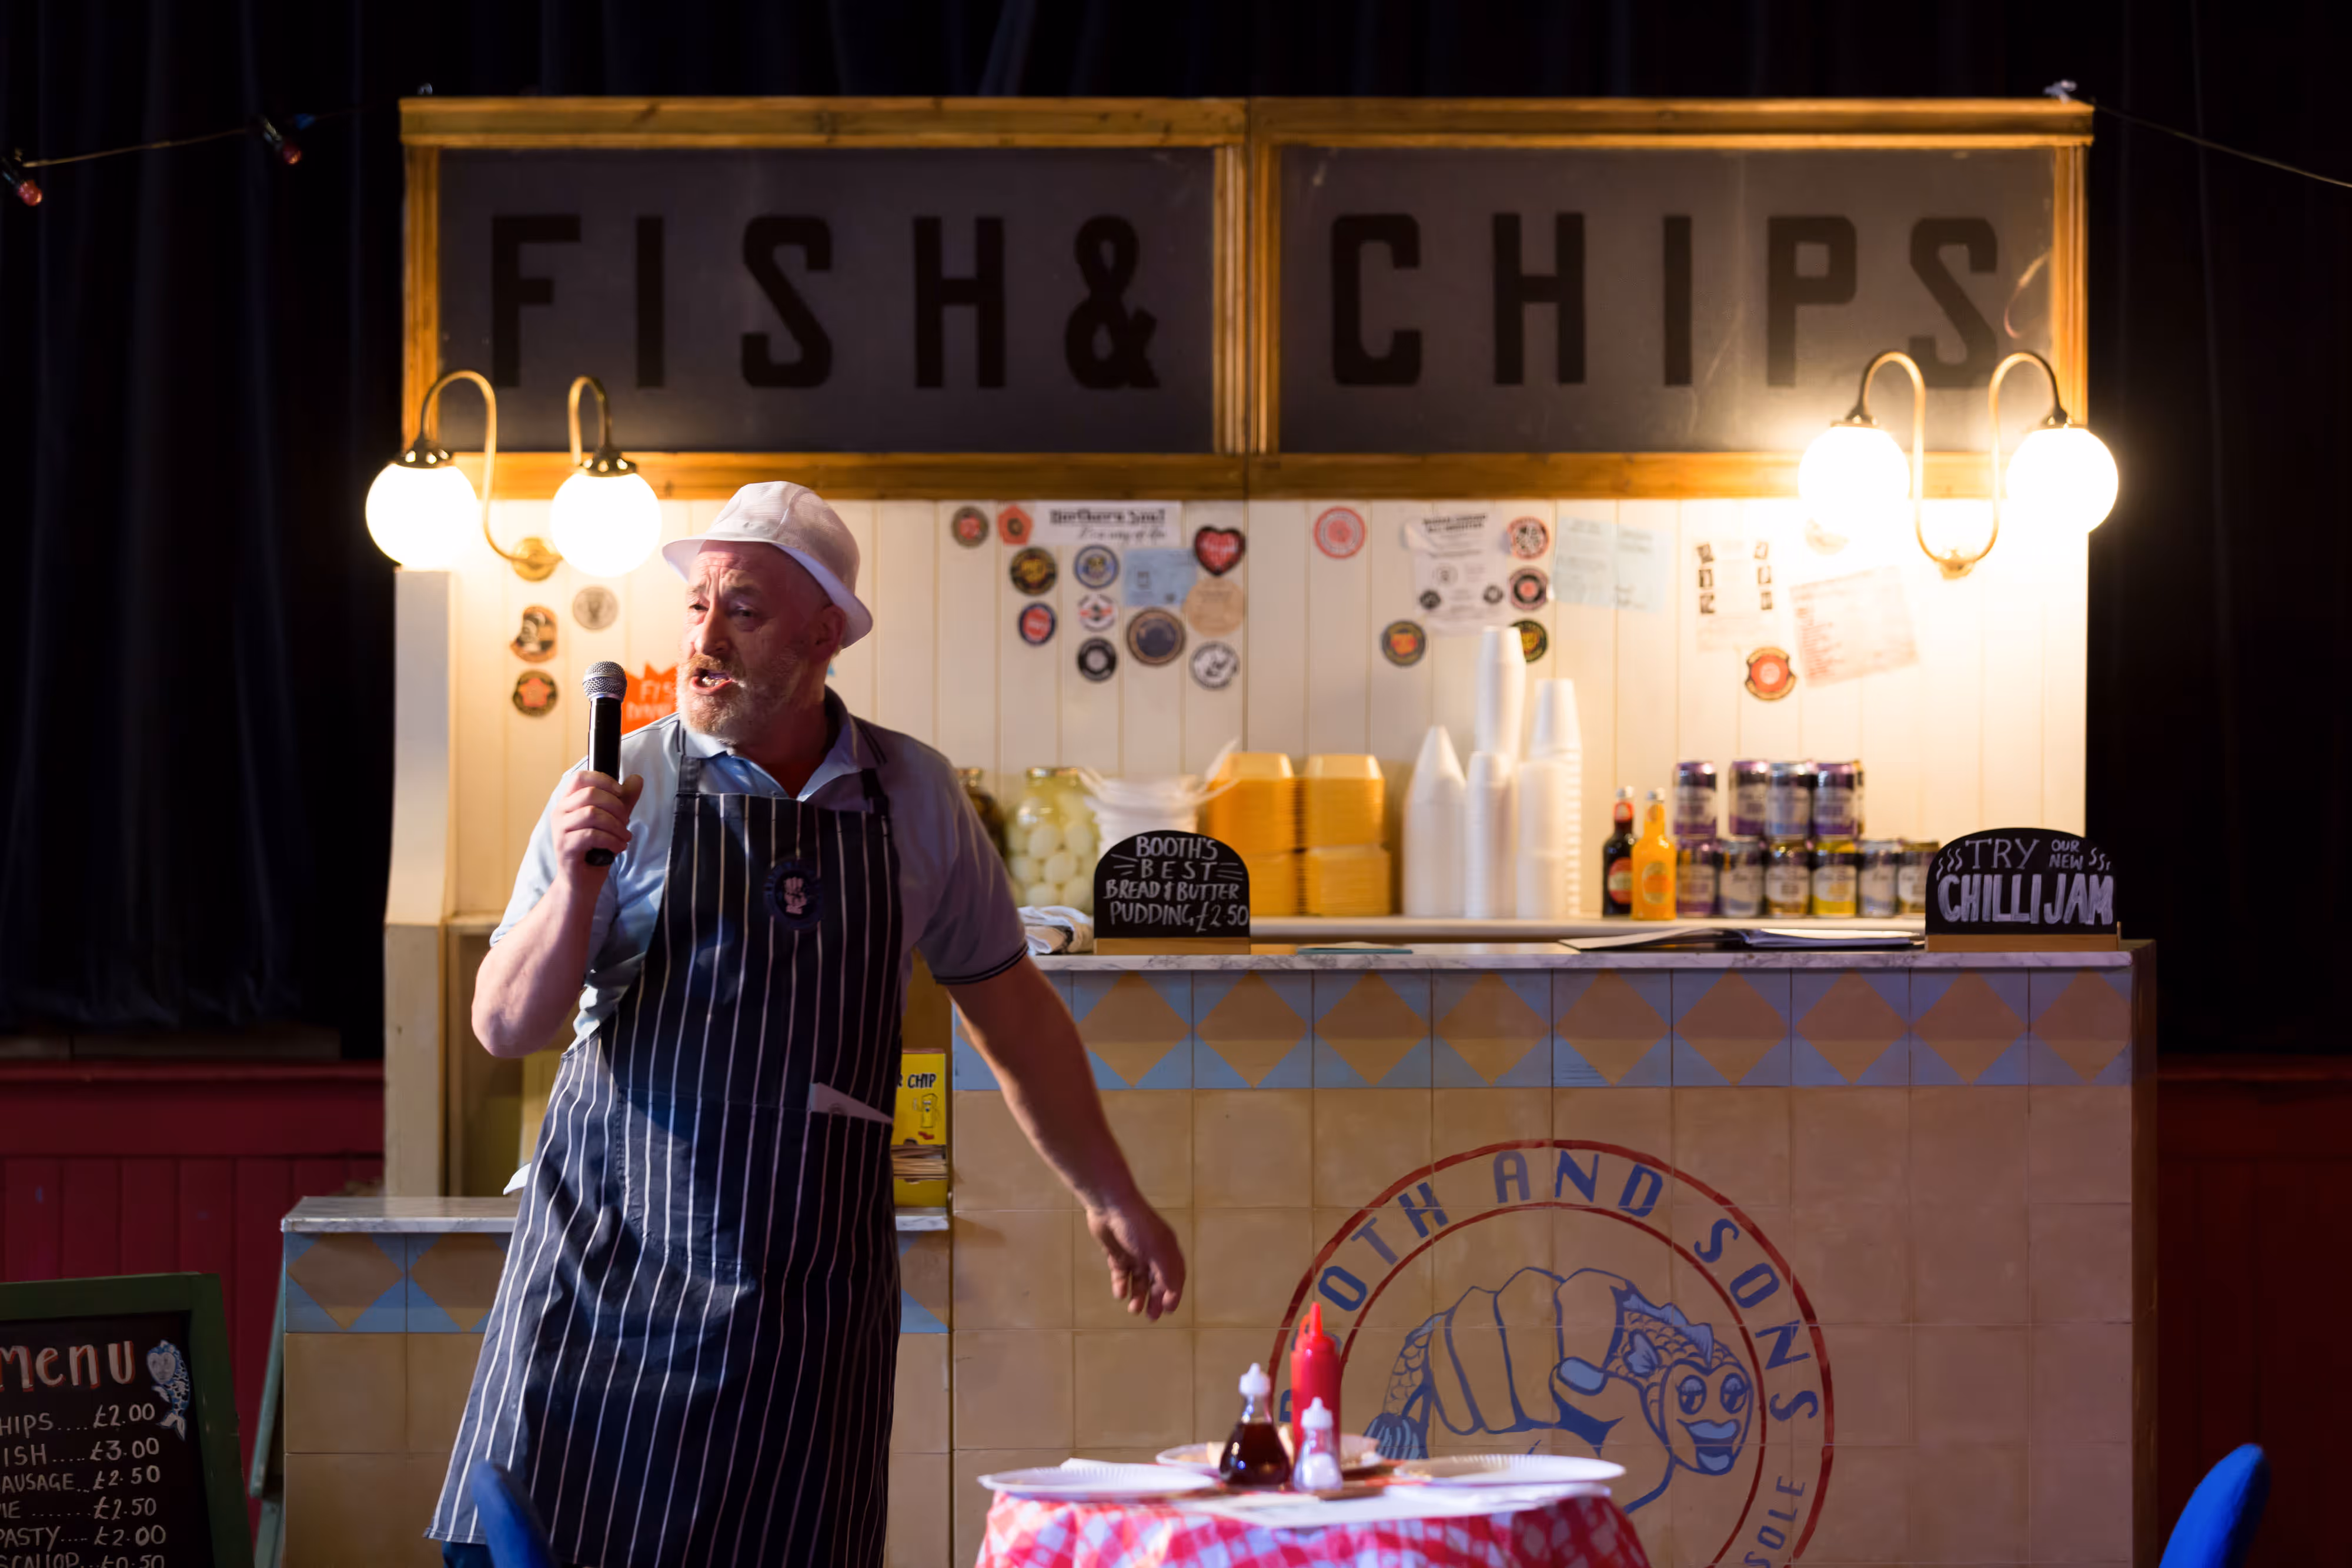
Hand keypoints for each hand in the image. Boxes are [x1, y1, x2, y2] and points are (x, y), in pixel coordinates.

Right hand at [551, 771, 643, 882]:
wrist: (582, 881)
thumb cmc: (595, 849)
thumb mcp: (613, 820)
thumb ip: (623, 800)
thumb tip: (637, 779)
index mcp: (569, 802)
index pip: (580, 777)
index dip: (603, 780)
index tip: (620, 792)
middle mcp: (560, 812)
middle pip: (590, 793)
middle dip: (616, 806)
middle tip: (626, 821)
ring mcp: (560, 829)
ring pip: (592, 813)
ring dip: (616, 825)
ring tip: (625, 837)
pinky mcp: (565, 846)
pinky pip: (591, 835)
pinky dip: (611, 840)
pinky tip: (619, 847)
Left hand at [1085, 1197, 1185, 1320]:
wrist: (1109, 1207)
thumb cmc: (1137, 1226)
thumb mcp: (1158, 1251)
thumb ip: (1167, 1274)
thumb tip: (1173, 1297)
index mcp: (1167, 1250)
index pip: (1175, 1277)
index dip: (1173, 1294)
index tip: (1168, 1311)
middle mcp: (1152, 1253)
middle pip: (1156, 1281)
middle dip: (1155, 1300)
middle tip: (1151, 1317)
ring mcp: (1134, 1253)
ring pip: (1138, 1280)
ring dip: (1138, 1296)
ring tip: (1133, 1310)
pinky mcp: (1117, 1253)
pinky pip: (1121, 1274)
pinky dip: (1121, 1285)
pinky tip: (1120, 1294)